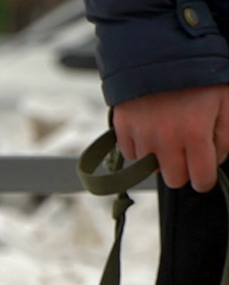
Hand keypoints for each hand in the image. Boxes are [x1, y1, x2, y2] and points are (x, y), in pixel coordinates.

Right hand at [113, 84, 228, 192]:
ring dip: (160, 158)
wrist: (160, 49)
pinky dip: (140, 148)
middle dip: (183, 170)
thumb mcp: (226, 101)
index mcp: (194, 133)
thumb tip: (216, 159)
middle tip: (187, 154)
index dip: (205, 179)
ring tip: (168, 137)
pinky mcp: (122, 127)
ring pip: (150, 168)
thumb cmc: (197, 74)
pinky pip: (129, 154)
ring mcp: (140, 134)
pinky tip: (150, 133)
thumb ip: (226, 135)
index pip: (200, 177)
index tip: (204, 175)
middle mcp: (164, 139)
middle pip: (174, 179)